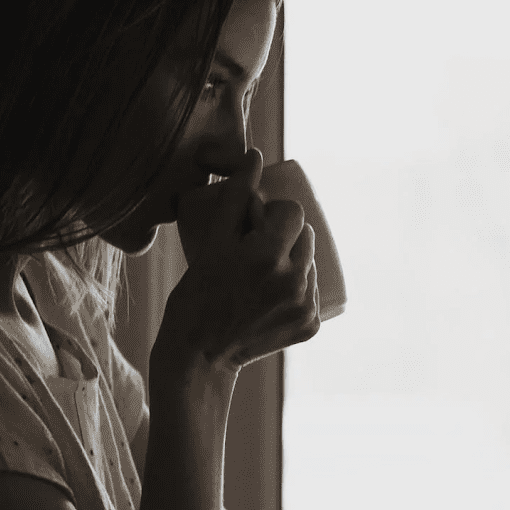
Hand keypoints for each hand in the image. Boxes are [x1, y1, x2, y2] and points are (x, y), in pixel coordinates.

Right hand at [160, 146, 319, 373]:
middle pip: (306, 236)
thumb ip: (234, 197)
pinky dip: (298, 288)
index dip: (275, 214)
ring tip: (262, 274)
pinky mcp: (311, 326)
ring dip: (293, 260)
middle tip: (256, 249)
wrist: (200, 354)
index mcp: (267, 256)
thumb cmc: (197, 294)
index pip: (294, 213)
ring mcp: (305, 306)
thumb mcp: (212, 242)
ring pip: (311, 263)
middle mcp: (293, 281)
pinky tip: (273, 295)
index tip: (255, 225)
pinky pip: (313, 291)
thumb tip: (255, 155)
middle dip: (285, 236)